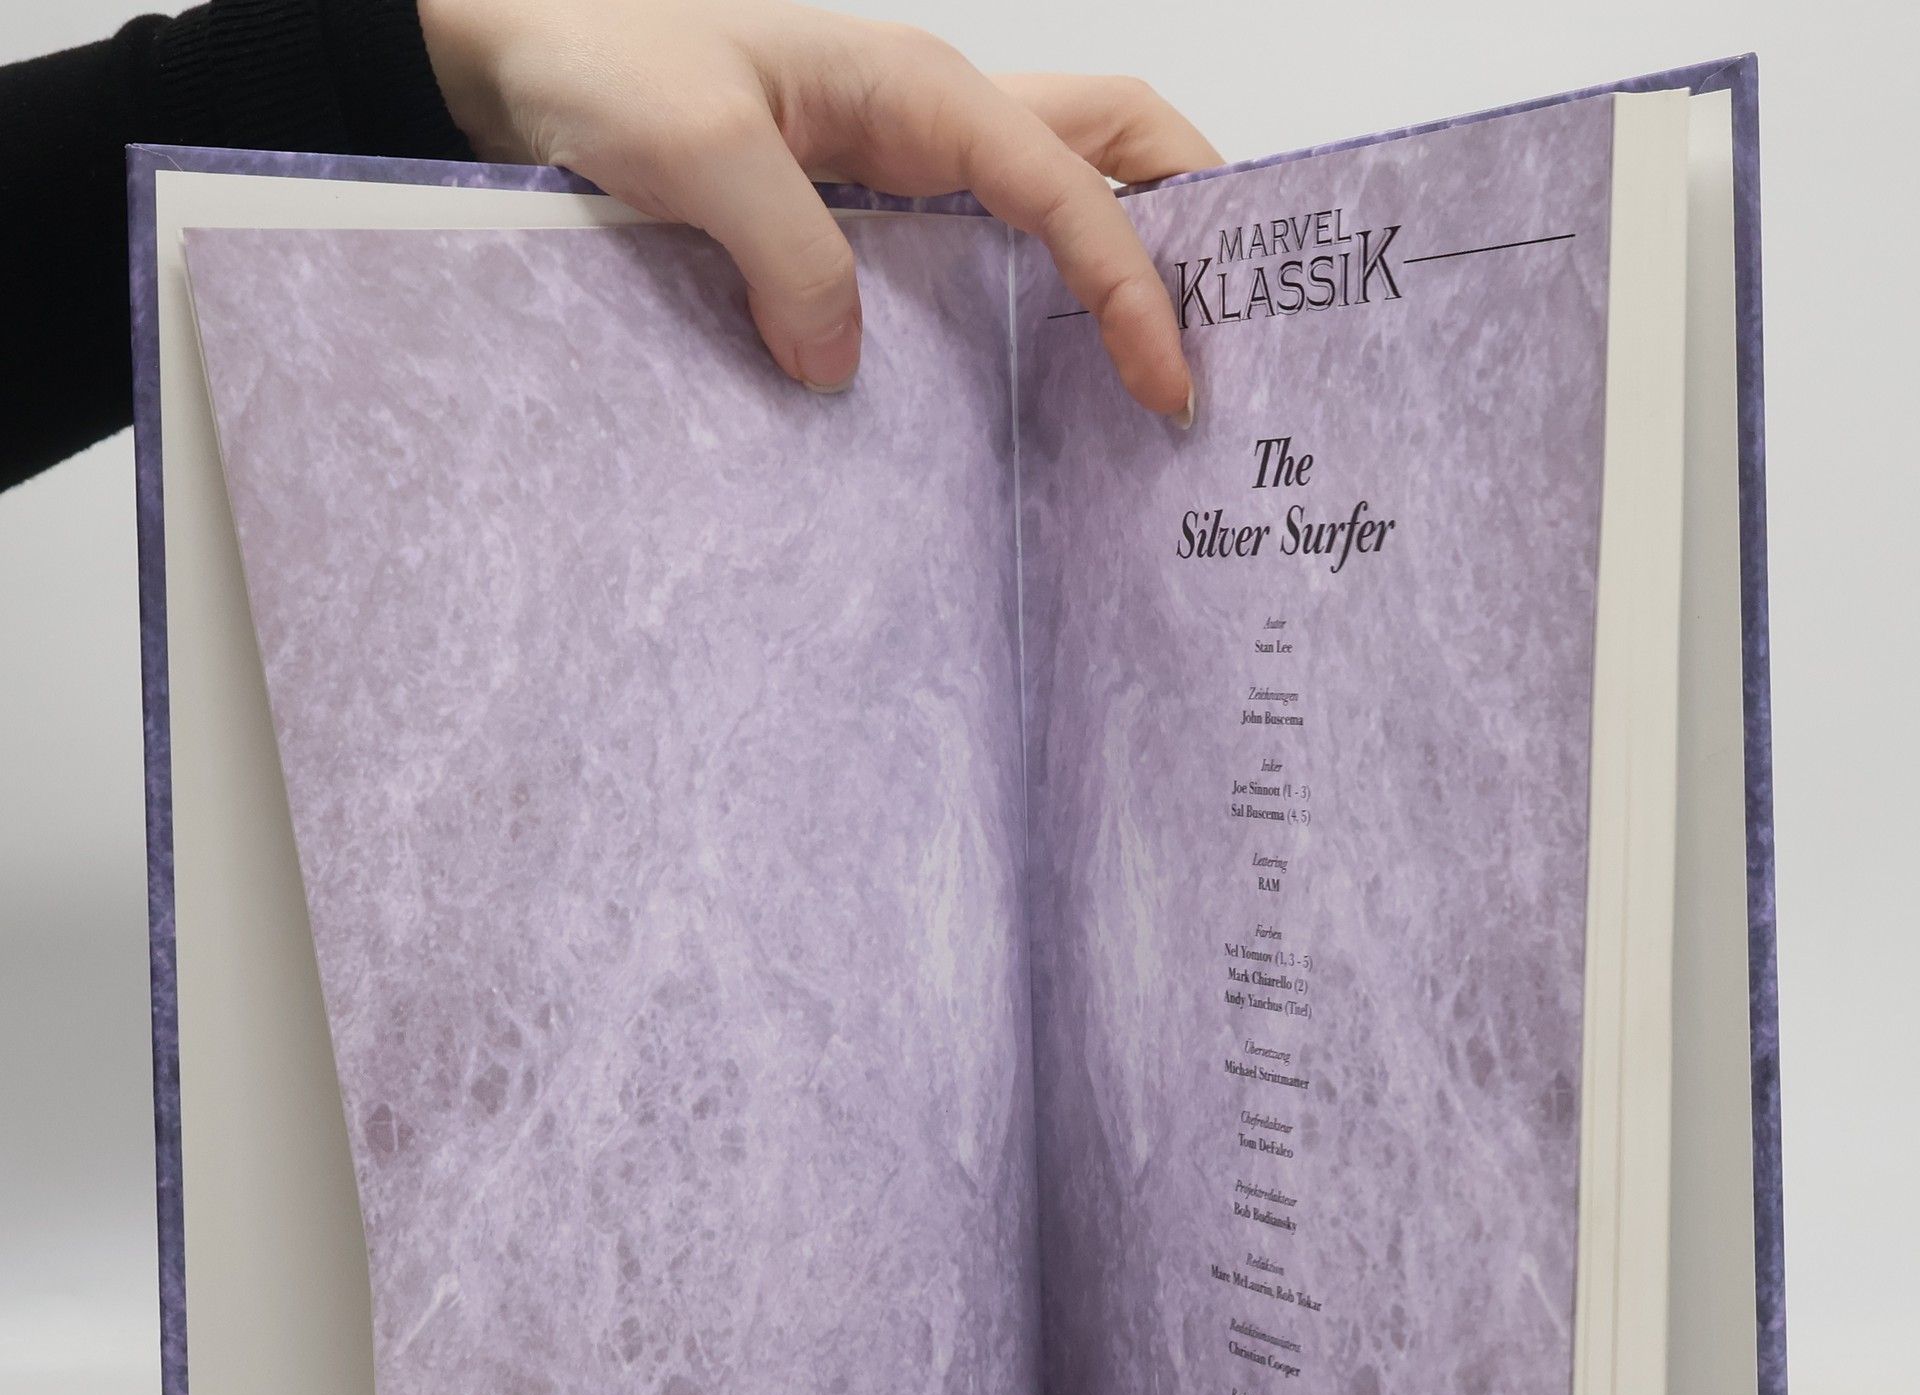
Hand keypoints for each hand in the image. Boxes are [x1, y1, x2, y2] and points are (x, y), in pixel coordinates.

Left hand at [418, 0, 1220, 415]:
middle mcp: (933, 115)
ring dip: (1127, 255)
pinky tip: (1037, 369)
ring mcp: (906, 157)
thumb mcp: (691, 149)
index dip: (1133, 282)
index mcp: (918, 88)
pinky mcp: (867, 205)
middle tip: (1236, 327)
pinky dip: (1037, 291)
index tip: (1169, 380)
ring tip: (1166, 360)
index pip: (1068, 186)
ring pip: (1062, 187)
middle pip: (1116, 139)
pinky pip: (984, 244)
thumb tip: (841, 368)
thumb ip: (784, 251)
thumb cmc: (598, 57)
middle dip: (1193, 217)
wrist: (518, 48)